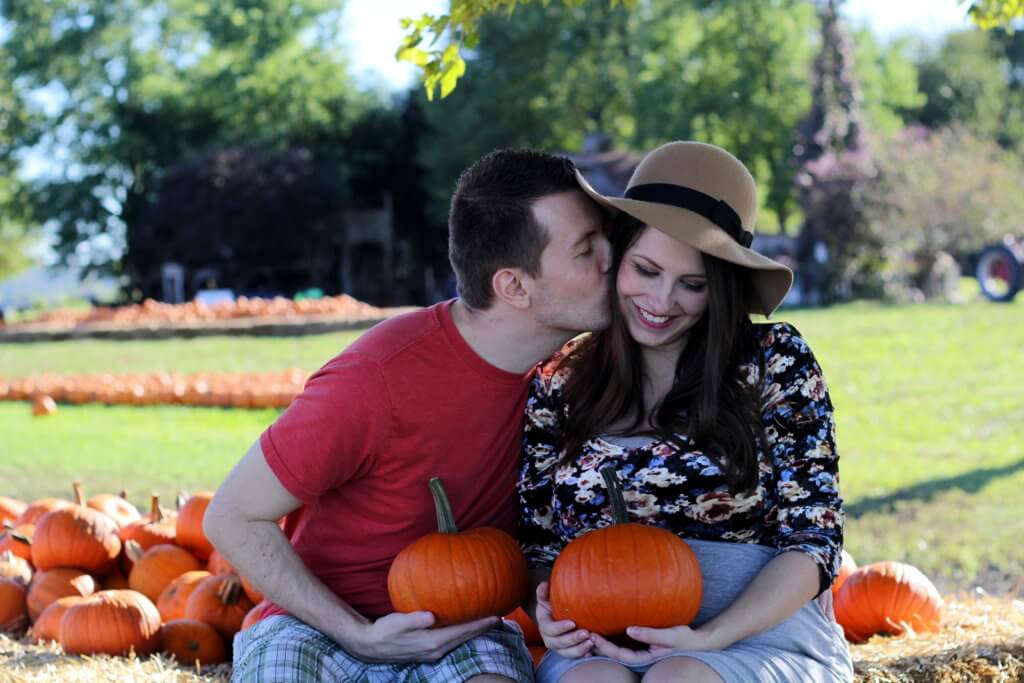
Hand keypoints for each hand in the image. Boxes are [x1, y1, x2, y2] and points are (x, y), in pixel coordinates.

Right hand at [339, 611, 499, 662]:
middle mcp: (436, 650)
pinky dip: (460, 634)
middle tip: (499, 617)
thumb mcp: (397, 623)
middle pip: (464, 638)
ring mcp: (432, 653)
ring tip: (485, 621)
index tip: (495, 616)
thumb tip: (430, 616)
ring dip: (472, 632)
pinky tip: (462, 626)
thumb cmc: (384, 631)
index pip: (462, 632)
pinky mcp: (428, 651)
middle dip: (481, 629)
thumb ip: (414, 620)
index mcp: (432, 642)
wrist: (370, 646)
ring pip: (459, 641)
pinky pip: (451, 642)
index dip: (479, 624)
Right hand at [535, 581, 592, 658]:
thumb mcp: (547, 599)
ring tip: (591, 642)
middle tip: (586, 633)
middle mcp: (549, 639)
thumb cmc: (554, 606)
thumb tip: (544, 584)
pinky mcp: (568, 653)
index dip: (560, 628)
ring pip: (567, 653)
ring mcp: (559, 648)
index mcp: (544, 625)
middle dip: (572, 639)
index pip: (549, 629)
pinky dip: (583, 655)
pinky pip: (575, 657)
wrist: (560, 617)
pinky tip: (591, 651)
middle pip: (559, 643)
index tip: (572, 623)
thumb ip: (544, 592)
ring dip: (579, 649)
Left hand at [591, 624, 726, 664]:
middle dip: (599, 646)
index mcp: (646, 658)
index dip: (605, 648)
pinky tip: (605, 625)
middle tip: (584, 632)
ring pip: (619, 648)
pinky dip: (614, 636)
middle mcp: (641, 656)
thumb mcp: (671, 636)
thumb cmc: (686, 639)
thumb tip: (629, 630)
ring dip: (604, 642)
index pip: (621, 655)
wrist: (700, 641)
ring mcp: (642, 650)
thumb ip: (650, 634)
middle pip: (616, 654)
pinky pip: (626, 641)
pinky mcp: (644, 642)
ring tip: (588, 630)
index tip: (593, 636)